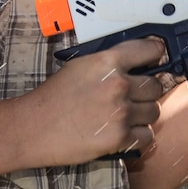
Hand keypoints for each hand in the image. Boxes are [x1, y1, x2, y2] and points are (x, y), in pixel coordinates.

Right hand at [17, 36, 167, 165]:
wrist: (31, 128)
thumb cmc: (53, 97)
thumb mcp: (82, 66)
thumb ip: (112, 62)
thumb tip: (140, 63)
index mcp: (109, 61)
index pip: (152, 50)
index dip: (155, 56)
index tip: (153, 62)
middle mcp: (119, 85)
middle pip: (156, 86)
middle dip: (146, 93)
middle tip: (130, 98)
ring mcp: (121, 112)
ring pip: (154, 111)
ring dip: (142, 115)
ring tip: (122, 117)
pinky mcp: (118, 138)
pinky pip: (146, 135)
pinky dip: (138, 136)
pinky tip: (122, 133)